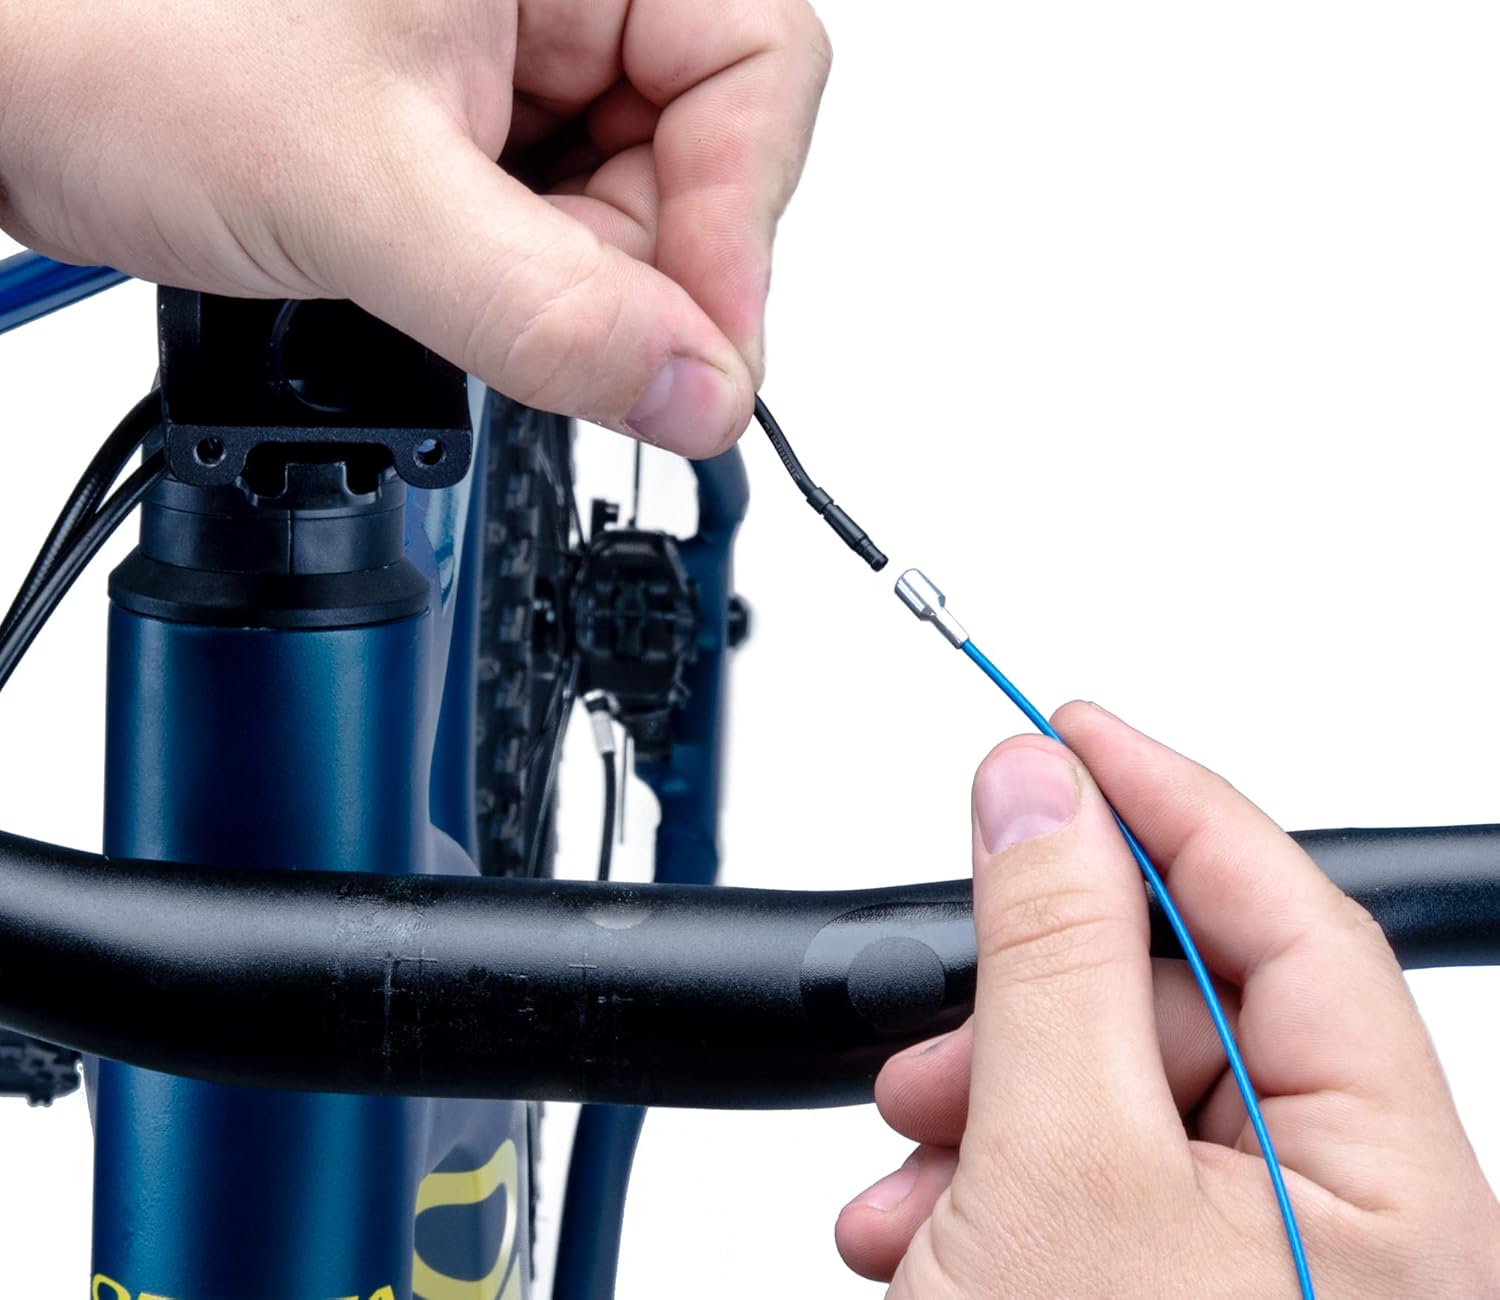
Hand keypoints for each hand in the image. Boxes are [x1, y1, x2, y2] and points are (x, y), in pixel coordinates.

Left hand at [0, 0, 830, 453]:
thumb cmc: (113, 32)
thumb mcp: (366, 197)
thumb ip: (551, 314)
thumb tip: (699, 396)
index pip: (758, 70)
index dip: (739, 228)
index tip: (701, 357)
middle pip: (702, 150)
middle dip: (634, 269)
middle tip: (548, 330)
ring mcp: (516, 47)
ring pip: (633, 200)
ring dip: (568, 284)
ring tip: (438, 273)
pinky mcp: (472, 114)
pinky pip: (559, 221)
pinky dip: (522, 282)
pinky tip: (434, 270)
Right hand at [836, 702, 1499, 1296]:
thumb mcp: (1055, 1166)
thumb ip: (1046, 951)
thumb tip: (1038, 788)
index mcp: (1397, 1199)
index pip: (1289, 919)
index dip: (1171, 803)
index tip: (1071, 731)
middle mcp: (1345, 1236)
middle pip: (1187, 1012)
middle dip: (1037, 993)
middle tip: (945, 995)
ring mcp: (1248, 1278)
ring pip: (1112, 1099)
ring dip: (987, 1097)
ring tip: (908, 1148)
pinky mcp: (1155, 1299)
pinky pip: (1075, 1181)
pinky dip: (982, 1175)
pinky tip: (912, 1220)